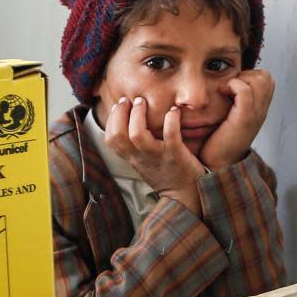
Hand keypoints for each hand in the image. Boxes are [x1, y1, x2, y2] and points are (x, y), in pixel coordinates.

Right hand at [105, 97, 206, 213]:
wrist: (185, 196)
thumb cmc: (166, 174)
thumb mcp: (144, 162)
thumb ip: (136, 146)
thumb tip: (131, 122)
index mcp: (133, 158)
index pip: (111, 139)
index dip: (112, 120)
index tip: (119, 105)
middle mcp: (141, 157)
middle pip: (119, 135)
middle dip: (121, 114)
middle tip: (130, 100)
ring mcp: (158, 156)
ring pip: (137, 135)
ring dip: (139, 115)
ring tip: (144, 102)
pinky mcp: (176, 155)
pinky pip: (171, 135)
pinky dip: (171, 120)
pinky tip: (174, 111)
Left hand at [199, 69, 273, 170]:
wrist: (218, 164)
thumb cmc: (219, 140)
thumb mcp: (231, 116)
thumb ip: (234, 101)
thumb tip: (225, 81)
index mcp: (260, 110)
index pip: (267, 79)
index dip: (250, 74)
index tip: (233, 85)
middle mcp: (261, 111)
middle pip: (266, 77)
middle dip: (246, 74)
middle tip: (230, 87)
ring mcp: (255, 115)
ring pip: (259, 80)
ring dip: (239, 79)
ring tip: (226, 90)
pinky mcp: (244, 119)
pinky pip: (245, 91)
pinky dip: (234, 85)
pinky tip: (223, 92)